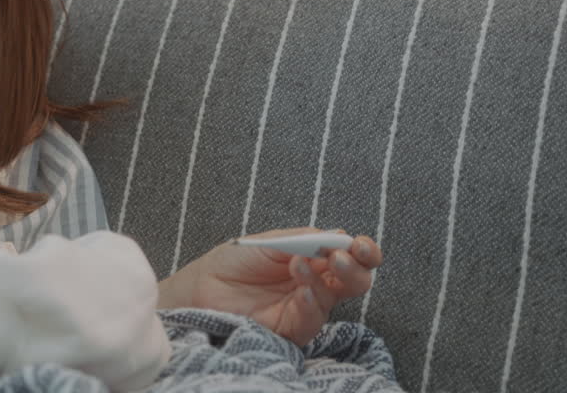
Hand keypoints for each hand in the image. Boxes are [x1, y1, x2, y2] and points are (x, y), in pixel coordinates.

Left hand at [158, 227, 382, 346]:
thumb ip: (305, 239)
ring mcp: (305, 308)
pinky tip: (300, 290)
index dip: (363, 251)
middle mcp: (316, 284)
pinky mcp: (291, 329)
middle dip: (356, 268)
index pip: (351, 257)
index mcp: (315, 259)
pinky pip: (311, 319)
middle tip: (340, 257)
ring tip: (299, 264)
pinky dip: (310, 302)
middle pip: (355, 281)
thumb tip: (340, 237)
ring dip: (324, 281)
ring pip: (334, 299)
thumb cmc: (236, 259)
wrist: (203, 284)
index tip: (359, 244)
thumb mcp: (272, 241)